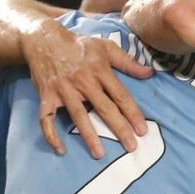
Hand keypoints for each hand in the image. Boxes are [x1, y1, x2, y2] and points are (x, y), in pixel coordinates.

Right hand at [22, 19, 153, 158]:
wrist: (43, 39)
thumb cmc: (79, 45)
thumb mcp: (105, 47)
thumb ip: (128, 62)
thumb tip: (150, 73)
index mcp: (100, 70)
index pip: (120, 96)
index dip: (133, 114)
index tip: (142, 130)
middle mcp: (83, 82)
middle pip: (104, 109)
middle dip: (119, 129)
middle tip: (131, 147)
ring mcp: (63, 90)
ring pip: (78, 116)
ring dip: (89, 136)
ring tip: (100, 154)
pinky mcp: (46, 96)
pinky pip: (46, 119)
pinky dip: (51, 135)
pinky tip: (61, 150)